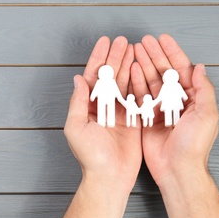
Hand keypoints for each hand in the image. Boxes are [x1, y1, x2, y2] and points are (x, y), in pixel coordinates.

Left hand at [61, 36, 141, 217]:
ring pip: (124, 82)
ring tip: (133, 48)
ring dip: (127, 64)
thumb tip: (78, 78)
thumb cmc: (90, 156)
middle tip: (122, 40)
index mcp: (88, 106)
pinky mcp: (133, 118)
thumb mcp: (77, 127)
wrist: (110, 176)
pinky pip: (136, 96)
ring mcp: (119, 111)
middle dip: (115, 57)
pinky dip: (139, 81)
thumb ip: (78, 102)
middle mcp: (103, 106)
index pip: (93, 76)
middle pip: (109, 75)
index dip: (98, 58)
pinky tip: (142, 67)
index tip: (104, 42)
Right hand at [131, 34, 218, 185]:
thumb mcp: (207, 114)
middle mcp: (175, 100)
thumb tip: (200, 67)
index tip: (162, 38)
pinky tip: (132, 69)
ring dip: (143, 64)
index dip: (172, 52)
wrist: (176, 168)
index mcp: (192, 98)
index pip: (181, 69)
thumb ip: (204, 89)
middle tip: (143, 41)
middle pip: (163, 71)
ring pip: (150, 80)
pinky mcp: (147, 116)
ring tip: (134, 50)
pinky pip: (140, 95)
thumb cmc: (194, 145)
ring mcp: (160, 108)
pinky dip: (135, 81)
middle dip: (154, 54)